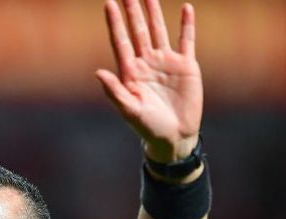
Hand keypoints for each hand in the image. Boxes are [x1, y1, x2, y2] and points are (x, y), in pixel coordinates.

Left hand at [95, 0, 202, 161]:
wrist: (174, 137)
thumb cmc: (148, 127)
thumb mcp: (129, 111)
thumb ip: (115, 91)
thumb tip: (98, 72)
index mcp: (131, 72)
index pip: (120, 42)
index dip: (115, 23)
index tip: (109, 3)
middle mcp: (147, 63)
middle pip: (137, 31)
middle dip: (132, 12)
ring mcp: (166, 62)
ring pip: (158, 31)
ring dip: (154, 13)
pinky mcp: (186, 66)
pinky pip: (186, 40)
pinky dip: (186, 25)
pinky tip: (186, 8)